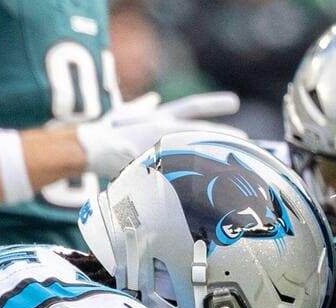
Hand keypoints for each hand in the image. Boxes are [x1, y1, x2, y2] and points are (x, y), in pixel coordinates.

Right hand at [76, 91, 246, 177]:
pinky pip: (182, 172)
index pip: (193, 106)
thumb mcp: (126, 114)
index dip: (214, 104)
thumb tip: (153, 99)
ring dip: (213, 154)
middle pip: (201, 129)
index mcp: (159, 116)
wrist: (91, 148)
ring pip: (195, 150)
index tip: (234, 103)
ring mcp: (162, 147)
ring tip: (233, 159)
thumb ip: (142, 107)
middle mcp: (164, 129)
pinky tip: (211, 179)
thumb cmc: (106, 133)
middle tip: (245, 136)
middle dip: (224, 132)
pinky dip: (196, 175)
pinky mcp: (156, 165)